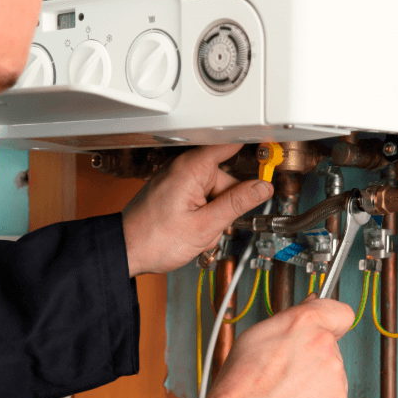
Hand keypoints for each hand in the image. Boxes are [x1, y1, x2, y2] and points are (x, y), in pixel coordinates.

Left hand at [121, 144, 272, 276]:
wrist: (126, 252)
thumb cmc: (154, 240)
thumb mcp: (205, 225)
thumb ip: (237, 204)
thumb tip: (262, 188)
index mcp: (191, 168)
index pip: (230, 145)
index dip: (253, 148)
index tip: (271, 154)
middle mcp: (183, 169)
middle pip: (224, 178)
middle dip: (227, 203)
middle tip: (217, 225)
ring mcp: (177, 181)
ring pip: (213, 193)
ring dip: (214, 215)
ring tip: (199, 233)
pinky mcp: (173, 194)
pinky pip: (199, 200)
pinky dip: (202, 217)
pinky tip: (192, 232)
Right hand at [199, 296, 353, 397]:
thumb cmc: (242, 382)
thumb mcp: (255, 335)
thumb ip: (289, 320)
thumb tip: (307, 307)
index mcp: (305, 323)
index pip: (340, 312)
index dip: (331, 320)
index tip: (325, 326)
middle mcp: (326, 346)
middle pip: (330, 347)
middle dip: (312, 356)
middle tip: (285, 370)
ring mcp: (336, 378)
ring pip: (330, 376)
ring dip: (314, 382)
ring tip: (285, 392)